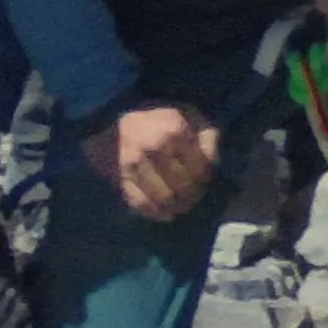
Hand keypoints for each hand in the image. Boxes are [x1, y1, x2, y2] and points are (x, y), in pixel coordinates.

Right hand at [88, 101, 221, 223]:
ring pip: (164, 198)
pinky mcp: (121, 178)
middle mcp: (155, 148)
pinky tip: (164, 214)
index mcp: (175, 130)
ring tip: (182, 206)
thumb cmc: (159, 116)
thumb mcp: (189, 114)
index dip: (207, 177)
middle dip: (194, 195)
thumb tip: (213, 162)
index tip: (205, 180)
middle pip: (184, 185)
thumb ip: (206, 135)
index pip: (200, 166)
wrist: (113, 116)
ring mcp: (136, 165)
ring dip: (177, 206)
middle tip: (195, 196)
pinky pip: (140, 203)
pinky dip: (155, 213)